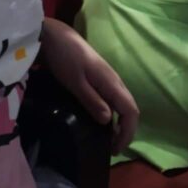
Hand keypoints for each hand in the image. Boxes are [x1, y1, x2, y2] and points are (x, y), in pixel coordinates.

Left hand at [41, 18, 138, 154]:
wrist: (56, 37)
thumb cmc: (65, 59)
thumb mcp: (75, 83)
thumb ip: (92, 101)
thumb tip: (109, 122)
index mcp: (112, 83)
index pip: (131, 111)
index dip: (127, 133)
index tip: (115, 150)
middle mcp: (115, 81)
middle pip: (131, 109)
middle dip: (126, 131)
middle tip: (111, 149)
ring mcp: (109, 79)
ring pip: (123, 104)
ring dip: (120, 123)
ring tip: (106, 139)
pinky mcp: (101, 78)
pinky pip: (114, 99)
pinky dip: (114, 114)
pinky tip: (101, 120)